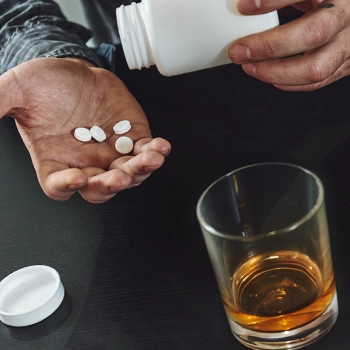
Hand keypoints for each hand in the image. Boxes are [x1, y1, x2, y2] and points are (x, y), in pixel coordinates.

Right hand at [0, 58, 170, 202]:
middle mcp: (84, 163)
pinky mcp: (131, 140)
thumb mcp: (17, 90)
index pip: (59, 186)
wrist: (74, 70)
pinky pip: (144, 152)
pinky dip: (154, 152)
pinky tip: (161, 147)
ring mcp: (110, 154)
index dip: (66, 186)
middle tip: (119, 177)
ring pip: (128, 174)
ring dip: (140, 170)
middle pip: (99, 188)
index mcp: (55, 161)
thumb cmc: (45, 84)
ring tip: (149, 158)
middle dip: (111, 185)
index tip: (74, 178)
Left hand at [229, 0, 349, 90]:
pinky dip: (289, 83)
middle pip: (312, 35)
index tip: (244, 7)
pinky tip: (271, 76)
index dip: (272, 1)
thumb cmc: (333, 0)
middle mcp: (349, 20)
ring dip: (275, 72)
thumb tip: (247, 5)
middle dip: (268, 47)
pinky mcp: (347, 66)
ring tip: (250, 66)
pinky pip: (318, 82)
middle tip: (240, 51)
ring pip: (315, 68)